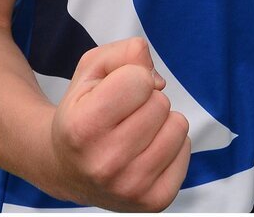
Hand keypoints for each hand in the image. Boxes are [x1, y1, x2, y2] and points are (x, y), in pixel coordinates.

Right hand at [51, 37, 190, 211]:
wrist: (67, 167)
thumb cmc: (84, 110)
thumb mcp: (93, 69)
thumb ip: (126, 52)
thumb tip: (157, 81)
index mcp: (82, 128)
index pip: (139, 80)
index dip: (132, 77)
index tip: (115, 92)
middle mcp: (104, 164)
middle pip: (160, 103)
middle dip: (147, 100)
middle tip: (124, 116)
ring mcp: (130, 188)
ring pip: (178, 125)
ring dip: (161, 121)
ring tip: (135, 133)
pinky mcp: (153, 201)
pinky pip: (186, 149)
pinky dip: (172, 143)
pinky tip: (145, 151)